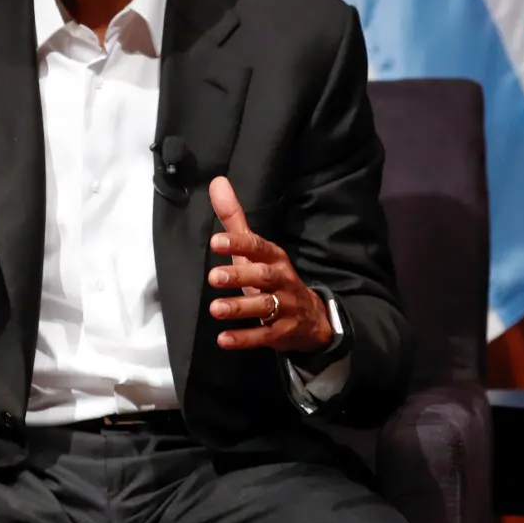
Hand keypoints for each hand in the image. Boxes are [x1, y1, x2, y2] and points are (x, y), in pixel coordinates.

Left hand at [206, 176, 332, 353]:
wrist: (310, 318)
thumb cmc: (271, 278)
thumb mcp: (255, 250)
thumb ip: (234, 219)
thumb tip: (216, 182)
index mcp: (274, 257)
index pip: (258, 247)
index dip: (238, 243)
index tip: (215, 241)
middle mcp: (281, 280)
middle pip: (262, 276)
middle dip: (239, 276)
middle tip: (213, 276)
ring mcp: (285, 307)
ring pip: (264, 306)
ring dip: (240, 308)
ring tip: (215, 309)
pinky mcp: (282, 332)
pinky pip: (264, 336)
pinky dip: (244, 338)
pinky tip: (223, 340)